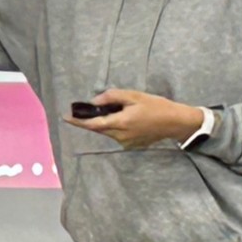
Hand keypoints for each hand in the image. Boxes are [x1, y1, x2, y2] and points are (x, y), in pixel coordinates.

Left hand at [66, 90, 204, 148]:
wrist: (175, 122)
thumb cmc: (156, 106)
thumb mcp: (134, 96)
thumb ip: (112, 97)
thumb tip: (95, 100)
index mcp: (121, 123)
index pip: (93, 124)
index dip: (78, 121)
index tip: (65, 117)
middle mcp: (121, 136)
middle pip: (100, 128)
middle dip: (93, 119)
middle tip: (89, 109)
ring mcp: (126, 143)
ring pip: (108, 132)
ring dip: (107, 122)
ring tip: (120, 111)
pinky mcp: (131, 146)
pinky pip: (117, 135)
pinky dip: (116, 127)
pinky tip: (128, 119)